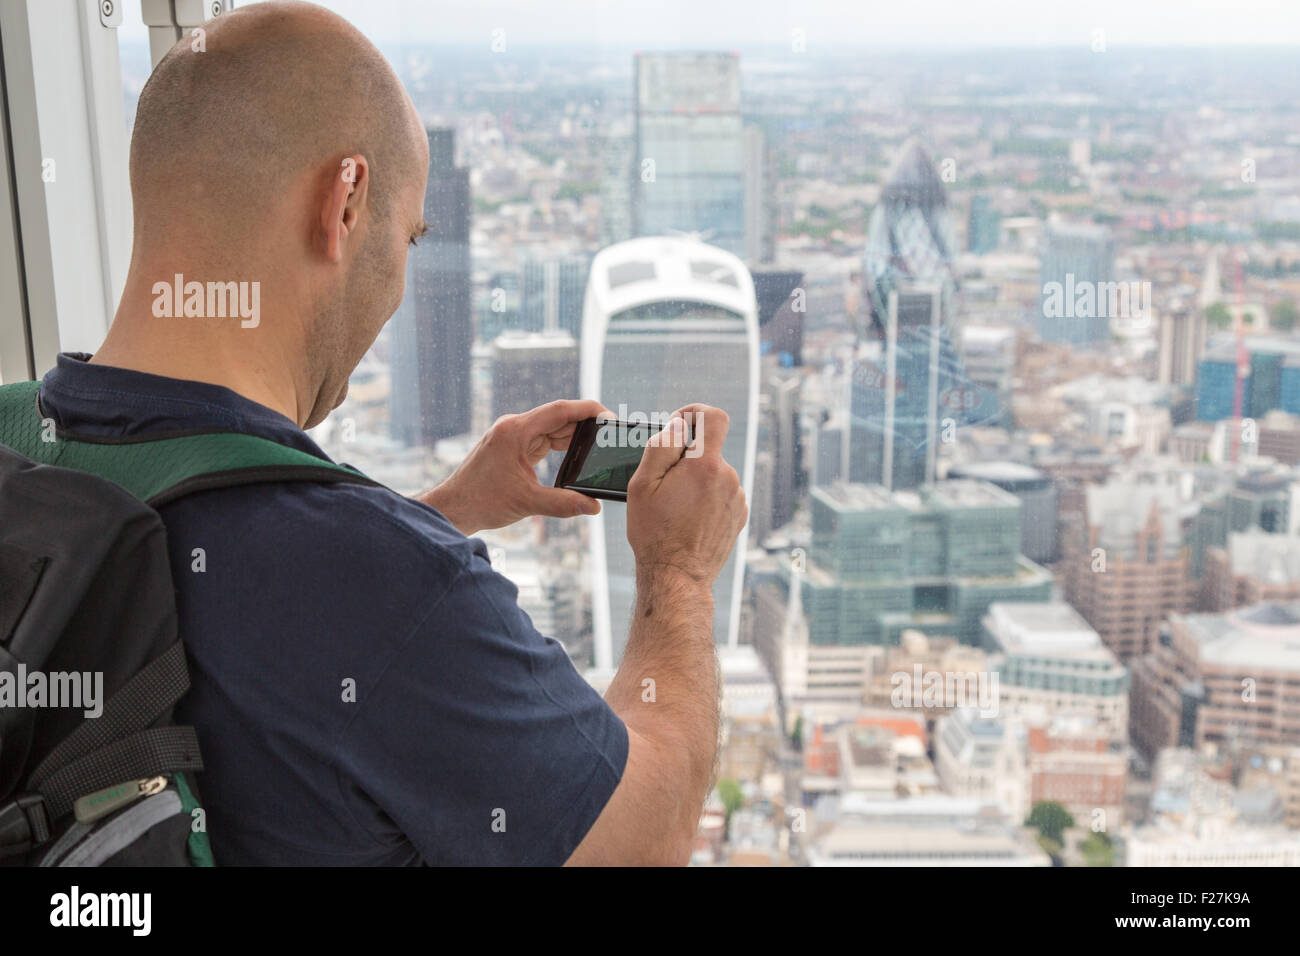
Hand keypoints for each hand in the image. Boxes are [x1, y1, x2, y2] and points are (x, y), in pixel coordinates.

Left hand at [418, 399, 609, 535]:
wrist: (453, 508)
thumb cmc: (481, 501)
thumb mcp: (526, 502)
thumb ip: (563, 503)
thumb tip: (593, 507)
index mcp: (515, 430)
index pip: (559, 410)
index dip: (587, 410)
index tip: (609, 415)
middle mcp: (514, 427)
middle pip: (558, 418)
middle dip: (585, 425)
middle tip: (610, 436)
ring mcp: (512, 437)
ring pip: (551, 429)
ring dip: (573, 437)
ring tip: (598, 447)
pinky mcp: (512, 448)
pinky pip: (542, 440)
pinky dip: (560, 446)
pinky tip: (576, 454)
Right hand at [626, 404, 747, 587]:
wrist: (677, 577)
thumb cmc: (655, 533)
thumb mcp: (643, 484)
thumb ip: (662, 446)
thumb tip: (678, 425)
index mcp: (706, 465)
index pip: (714, 417)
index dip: (694, 413)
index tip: (677, 426)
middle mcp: (729, 478)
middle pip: (709, 449)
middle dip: (686, 457)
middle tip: (663, 483)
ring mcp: (737, 498)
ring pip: (714, 473)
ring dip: (696, 480)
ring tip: (675, 507)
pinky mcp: (738, 516)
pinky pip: (722, 493)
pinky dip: (706, 498)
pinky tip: (688, 518)